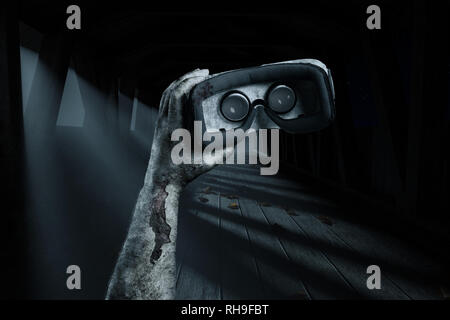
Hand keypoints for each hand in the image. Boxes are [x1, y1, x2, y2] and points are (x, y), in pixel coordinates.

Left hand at [144, 68, 216, 187]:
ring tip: (195, 77)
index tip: (204, 75)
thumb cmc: (182, 173)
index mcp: (173, 127)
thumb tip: (243, 138)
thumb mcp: (208, 162)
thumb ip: (227, 150)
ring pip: (165, 94)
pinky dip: (174, 92)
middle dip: (187, 77)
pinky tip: (184, 91)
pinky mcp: (159, 127)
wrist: (162, 181)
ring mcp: (160, 123)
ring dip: (179, 82)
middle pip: (171, 89)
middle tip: (204, 72)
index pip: (177, 95)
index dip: (190, 81)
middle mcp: (164, 122)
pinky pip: (164, 102)